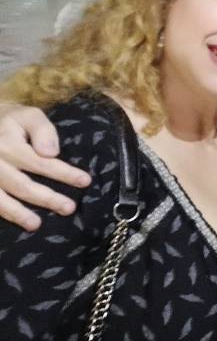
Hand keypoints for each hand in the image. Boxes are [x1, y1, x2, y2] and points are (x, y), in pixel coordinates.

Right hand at [0, 103, 90, 230]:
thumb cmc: (9, 121)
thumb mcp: (28, 115)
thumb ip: (43, 130)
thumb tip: (51, 153)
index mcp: (9, 145)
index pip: (41, 163)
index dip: (64, 174)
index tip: (85, 181)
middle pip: (22, 185)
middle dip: (47, 199)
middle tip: (69, 208)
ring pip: (0, 199)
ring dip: (17, 213)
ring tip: (36, 225)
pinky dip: (2, 213)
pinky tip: (15, 222)